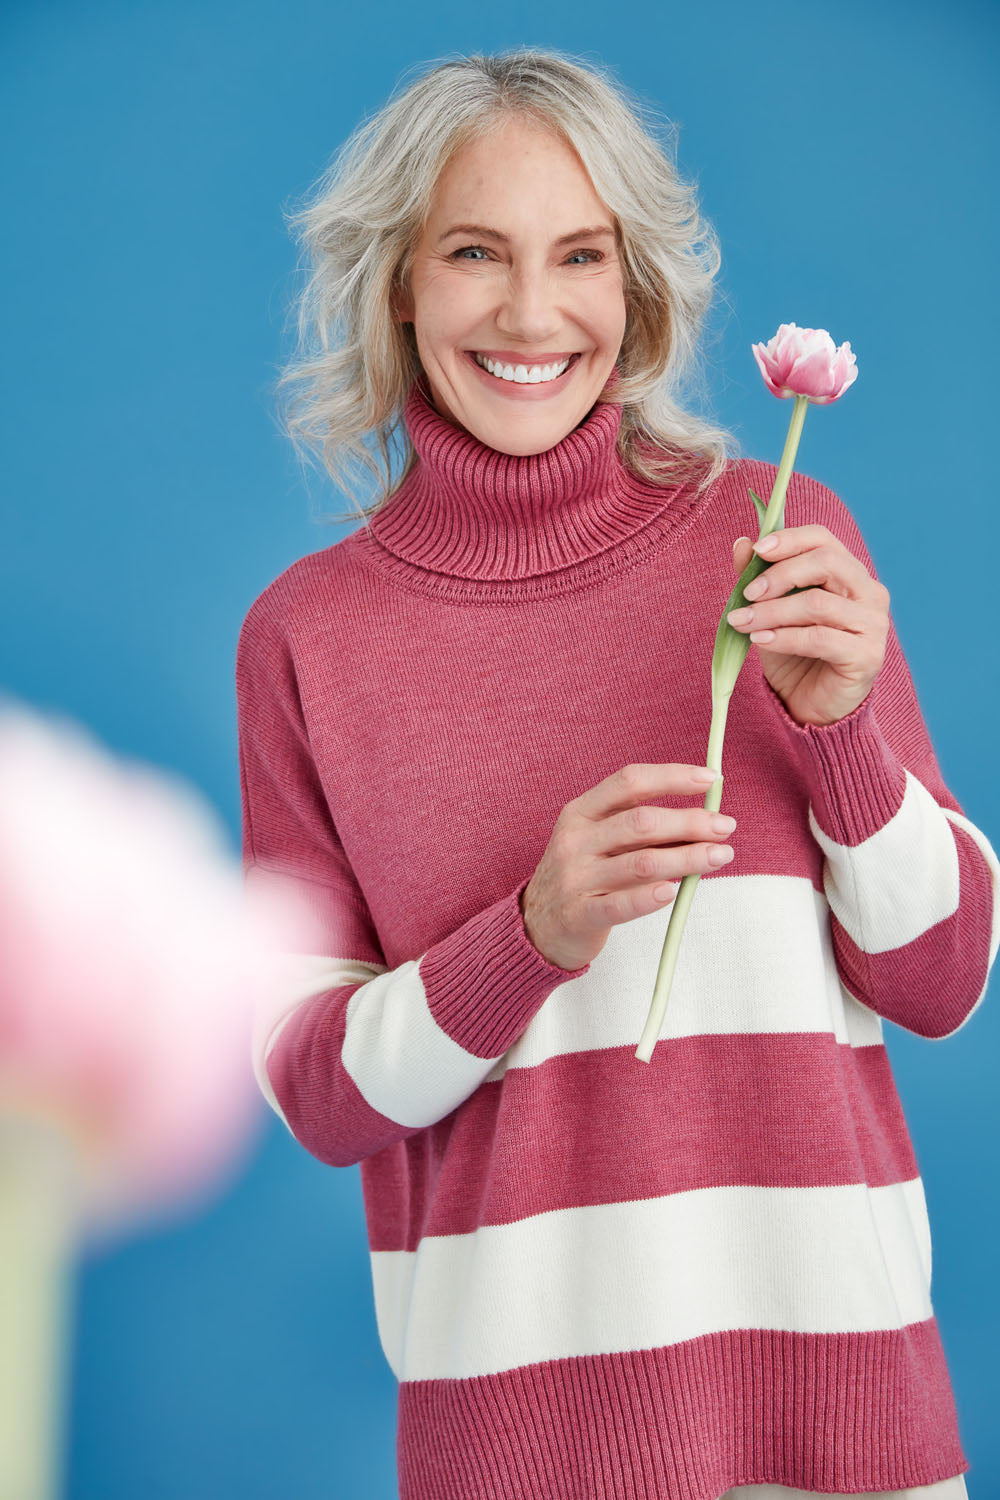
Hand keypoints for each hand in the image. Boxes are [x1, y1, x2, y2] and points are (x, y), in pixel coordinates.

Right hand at [520, 762, 737, 970]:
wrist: (536, 925)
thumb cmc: (582, 875)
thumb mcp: (597, 840)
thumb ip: (639, 827)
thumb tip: (704, 817)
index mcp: (581, 812)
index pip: (630, 782)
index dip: (672, 776)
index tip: (711, 779)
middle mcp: (576, 840)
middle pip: (641, 822)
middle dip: (690, 822)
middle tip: (725, 826)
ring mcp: (575, 878)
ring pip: (641, 863)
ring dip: (688, 858)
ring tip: (720, 856)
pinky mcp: (580, 914)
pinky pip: (620, 905)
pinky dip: (650, 897)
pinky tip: (673, 892)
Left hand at [728, 525, 889, 726]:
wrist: (810, 705)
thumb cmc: (794, 654)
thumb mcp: (770, 612)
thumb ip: (759, 578)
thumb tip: (741, 543)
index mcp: (849, 575)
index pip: (824, 539)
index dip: (790, 539)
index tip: (757, 550)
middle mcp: (869, 593)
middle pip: (827, 562)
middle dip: (781, 574)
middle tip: (747, 593)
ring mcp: (873, 625)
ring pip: (818, 604)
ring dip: (772, 611)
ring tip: (742, 621)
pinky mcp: (867, 656)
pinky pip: (819, 638)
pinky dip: (783, 637)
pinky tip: (759, 640)